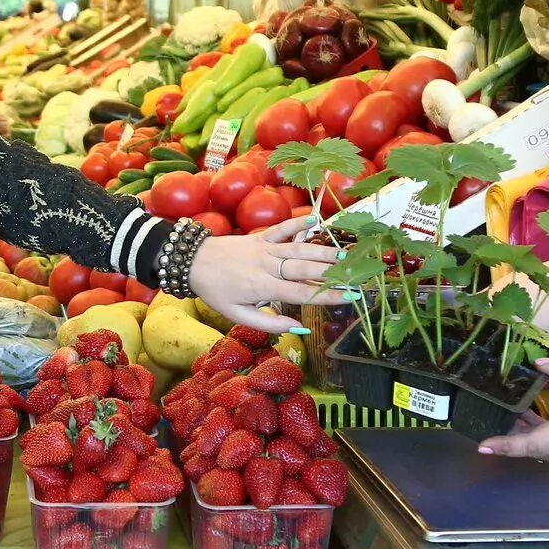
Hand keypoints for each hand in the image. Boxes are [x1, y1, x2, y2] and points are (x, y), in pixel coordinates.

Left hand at [188, 215, 352, 334]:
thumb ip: (268, 324)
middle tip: (357, 276)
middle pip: (305, 269)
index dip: (327, 295)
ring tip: (345, 255)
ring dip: (323, 251)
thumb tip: (296, 329)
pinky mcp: (260, 236)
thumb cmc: (215, 292)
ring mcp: (264, 248)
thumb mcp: (237, 316)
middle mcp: (267, 266)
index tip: (350, 297)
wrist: (192, 262)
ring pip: (299, 249)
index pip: (301, 293)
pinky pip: (282, 228)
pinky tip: (316, 219)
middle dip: (333, 273)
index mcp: (262, 288)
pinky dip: (298, 222)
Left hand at [476, 354, 548, 466]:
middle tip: (490, 416)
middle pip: (531, 448)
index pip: (530, 444)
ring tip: (509, 413)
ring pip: (542, 451)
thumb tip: (537, 365)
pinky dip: (540, 438)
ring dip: (524, 436)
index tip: (483, 445)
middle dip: (509, 435)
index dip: (505, 445)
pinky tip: (533, 419)